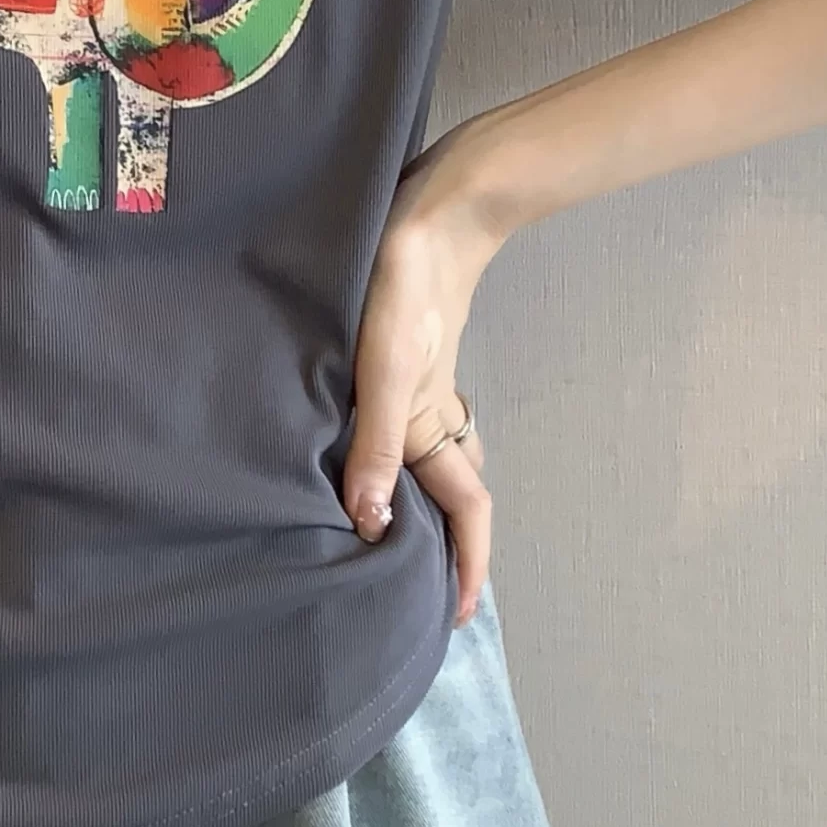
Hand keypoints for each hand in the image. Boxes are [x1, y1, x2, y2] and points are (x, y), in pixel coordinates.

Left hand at [344, 156, 496, 623]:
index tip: (458, 618)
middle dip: (448, 546)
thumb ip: (376, 442)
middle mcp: (430, 411)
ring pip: (429, 457)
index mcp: (430, 423)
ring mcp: (418, 384)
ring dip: (420, 500)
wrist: (434, 208)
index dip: (468, 567)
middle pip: (451, 492)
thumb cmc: (407, 285)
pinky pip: (403, 423)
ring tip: (390, 540)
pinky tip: (358, 451)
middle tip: (424, 593)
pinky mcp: (400, 355)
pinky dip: (391, 453)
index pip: (465, 510)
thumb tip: (367, 524)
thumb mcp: (384, 365)